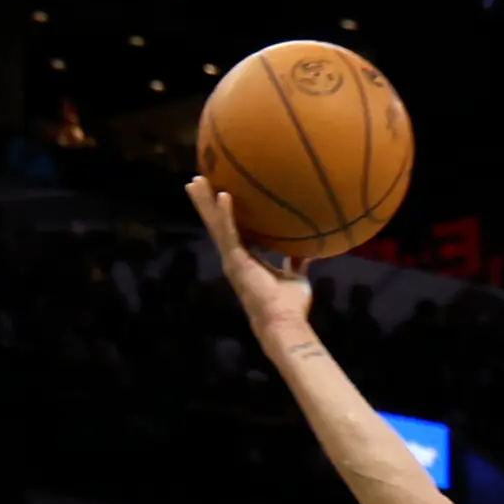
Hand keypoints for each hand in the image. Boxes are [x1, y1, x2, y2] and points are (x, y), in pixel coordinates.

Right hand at [186, 178, 315, 337]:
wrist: (284, 323)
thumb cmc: (289, 305)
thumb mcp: (294, 277)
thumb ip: (296, 263)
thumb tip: (307, 251)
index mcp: (246, 259)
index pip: (231, 230)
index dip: (224, 213)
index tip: (218, 193)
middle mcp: (234, 258)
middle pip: (217, 224)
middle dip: (206, 202)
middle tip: (197, 180)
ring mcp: (233, 259)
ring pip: (216, 225)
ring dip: (206, 202)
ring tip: (196, 181)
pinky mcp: (237, 262)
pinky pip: (230, 233)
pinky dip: (226, 214)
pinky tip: (222, 195)